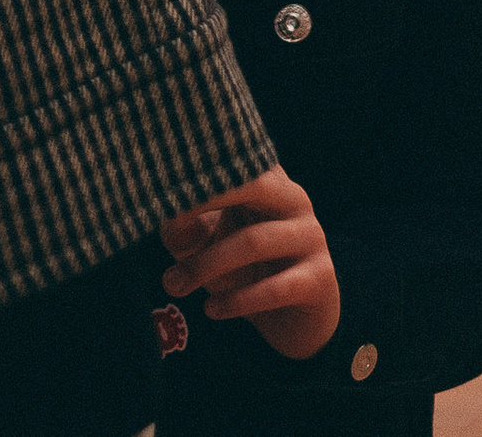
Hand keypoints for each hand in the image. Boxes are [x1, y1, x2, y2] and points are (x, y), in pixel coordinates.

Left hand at [162, 167, 341, 361]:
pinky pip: (275, 287)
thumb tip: (171, 221)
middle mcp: (294, 199)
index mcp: (268, 180)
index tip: (162, 183)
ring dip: (208, 264)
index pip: (237, 158)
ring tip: (174, 285)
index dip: (199, 167)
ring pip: (254, 241)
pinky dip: (238, 300)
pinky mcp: (319, 279)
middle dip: (207, 198)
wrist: (297, 322)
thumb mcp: (207, 246)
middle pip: (252, 182)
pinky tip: (211, 310)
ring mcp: (311, 237)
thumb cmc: (243, 271)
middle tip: (170, 219)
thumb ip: (183, 231)